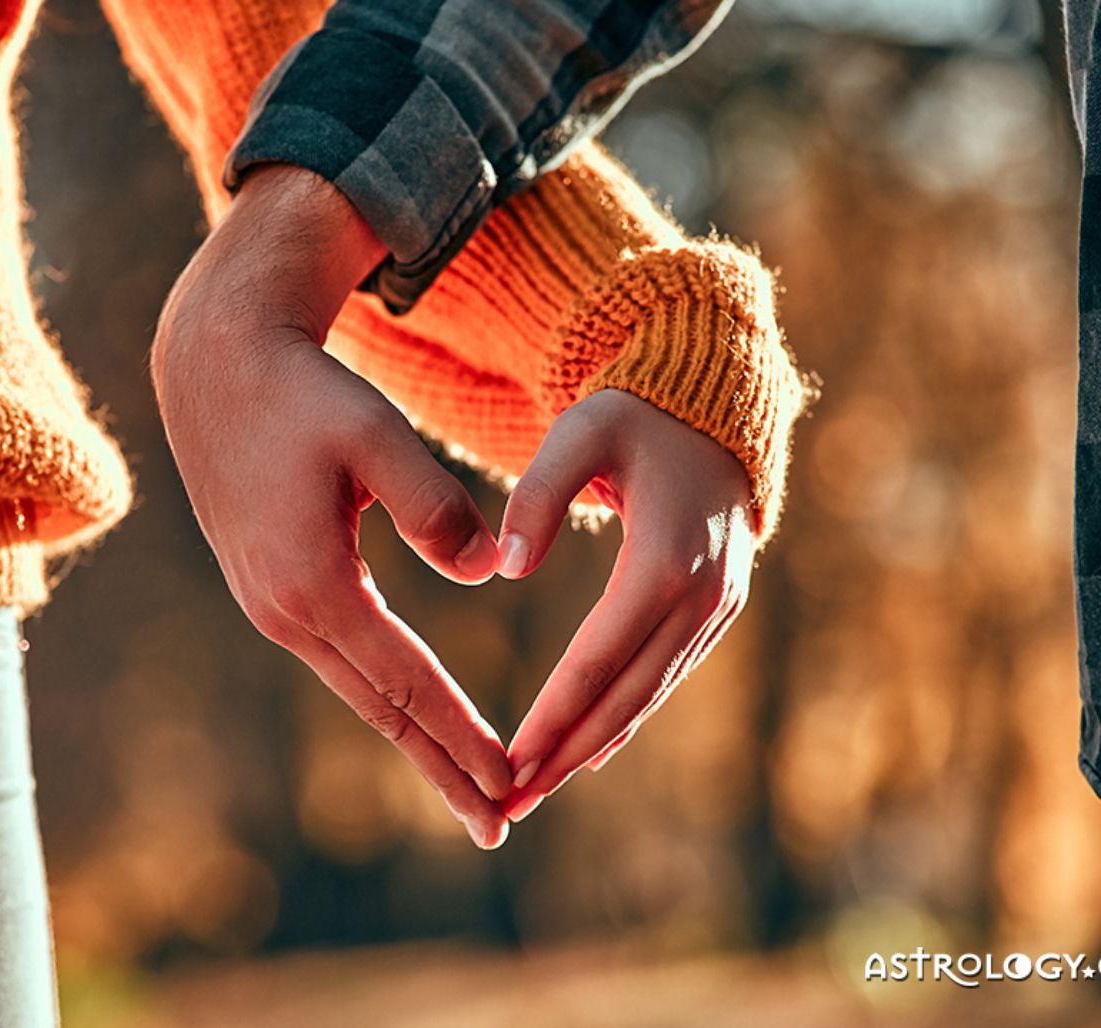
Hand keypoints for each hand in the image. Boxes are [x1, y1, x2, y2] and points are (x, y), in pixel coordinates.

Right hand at [151, 166, 511, 847]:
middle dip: (441, 769)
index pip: (405, 681)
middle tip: (497, 826)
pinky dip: (388, 699)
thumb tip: (485, 572)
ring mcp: (272, 607)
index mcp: (313, 583)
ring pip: (361, 693)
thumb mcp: (376, 436)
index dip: (461, 733)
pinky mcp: (274, 591)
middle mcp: (284, 612)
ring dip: (416, 742)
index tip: (509, 781)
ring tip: (467, 788)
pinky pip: (344, 662)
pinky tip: (415, 717)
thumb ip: (435, 507)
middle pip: (380, 711)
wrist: (219, 369)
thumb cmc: (304, 394)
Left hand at [499, 390, 755, 821]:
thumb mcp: (581, 432)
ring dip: (593, 746)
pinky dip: (627, 716)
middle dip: (567, 753)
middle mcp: (702, 595)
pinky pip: (666, 675)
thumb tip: (505, 569)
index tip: (510, 760)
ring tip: (537, 789)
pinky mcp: (717, 609)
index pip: (600, 656)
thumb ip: (537, 495)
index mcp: (666, 558)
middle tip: (510, 803)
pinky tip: (592, 751)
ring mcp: (717, 607)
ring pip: (649, 694)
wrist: (711, 409)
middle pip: (627, 694)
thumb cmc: (636, 416)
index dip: (554, 714)